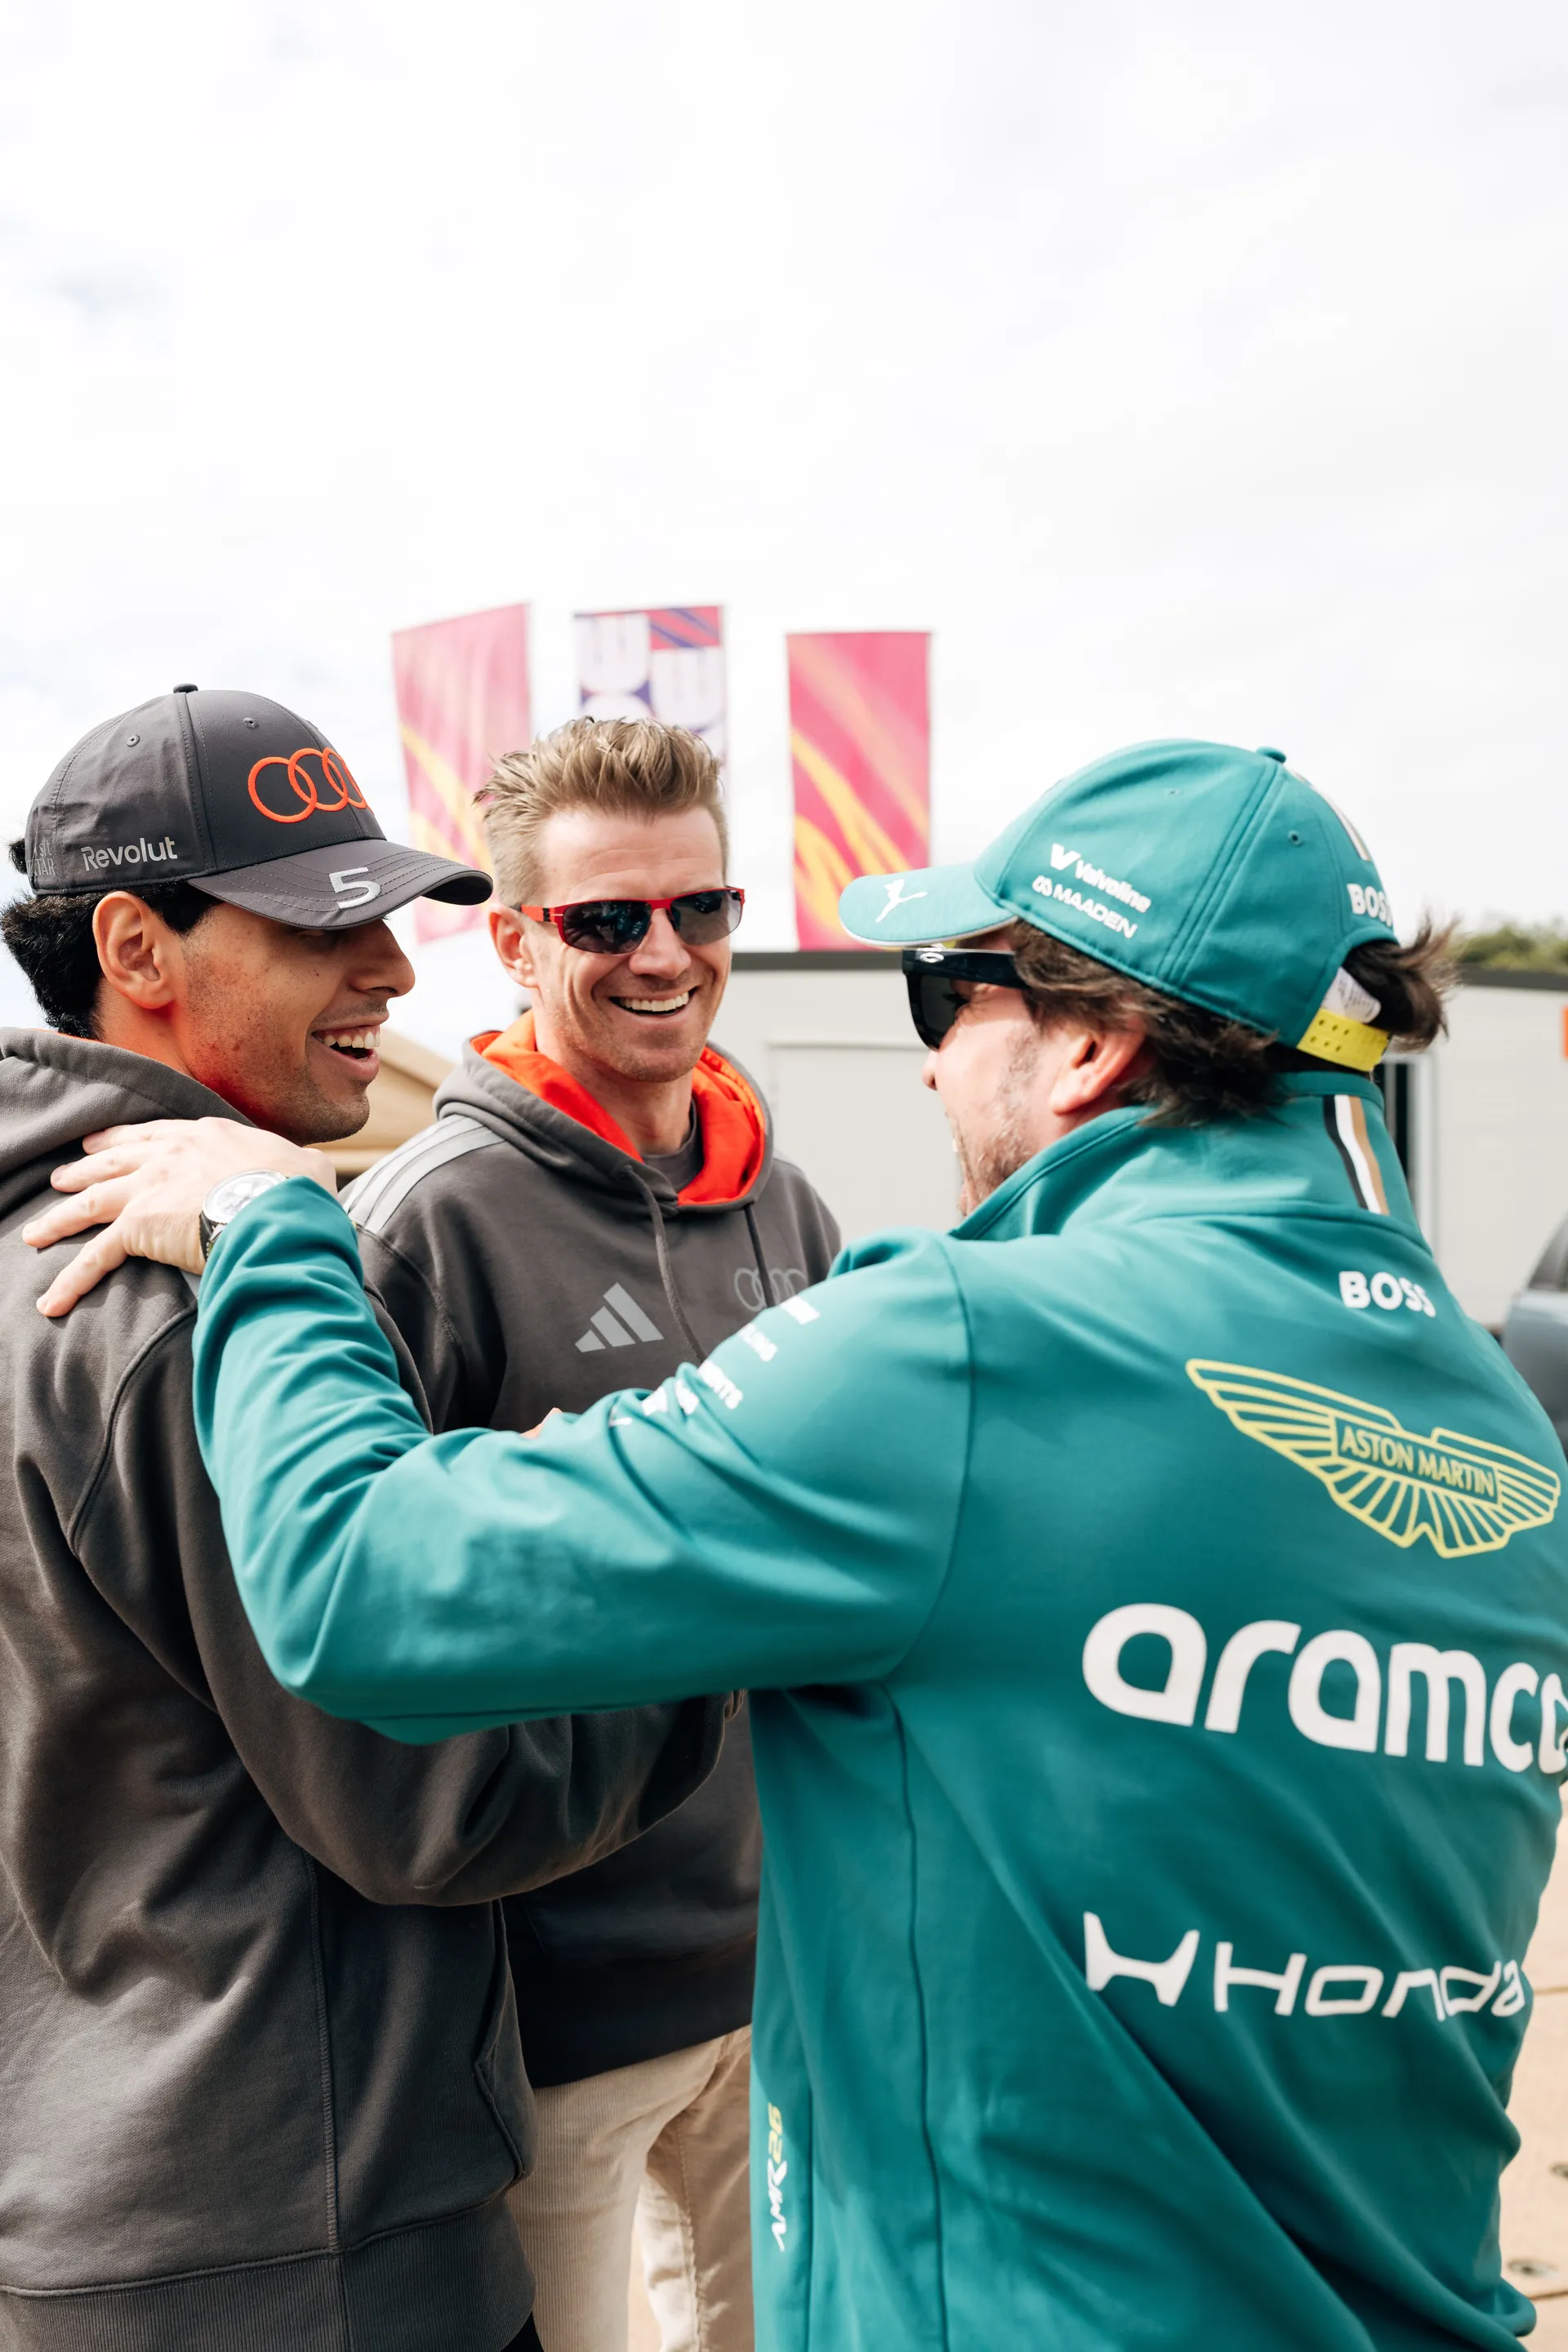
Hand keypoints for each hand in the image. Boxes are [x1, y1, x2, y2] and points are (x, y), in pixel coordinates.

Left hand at [23, 1119, 335, 1317]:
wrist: (278, 1206)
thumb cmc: (299, 1189)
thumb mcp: (305, 1165)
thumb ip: (296, 1166)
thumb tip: (311, 1174)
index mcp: (206, 1136)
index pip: (154, 1134)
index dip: (125, 1140)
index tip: (104, 1145)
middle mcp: (168, 1155)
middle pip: (113, 1161)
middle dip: (84, 1170)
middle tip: (64, 1176)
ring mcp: (148, 1188)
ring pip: (89, 1203)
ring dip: (59, 1219)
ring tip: (34, 1233)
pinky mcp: (138, 1228)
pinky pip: (94, 1258)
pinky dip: (70, 1281)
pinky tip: (52, 1302)